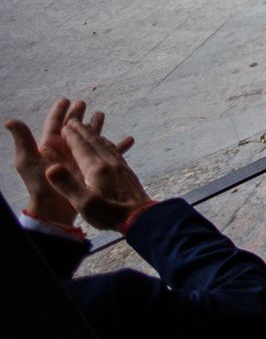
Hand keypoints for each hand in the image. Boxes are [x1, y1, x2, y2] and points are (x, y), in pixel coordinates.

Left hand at [6, 99, 120, 226]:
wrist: (55, 210)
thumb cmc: (40, 185)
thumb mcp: (28, 162)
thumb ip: (23, 140)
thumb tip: (10, 120)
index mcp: (50, 147)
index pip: (55, 124)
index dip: (60, 112)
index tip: (66, 99)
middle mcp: (65, 151)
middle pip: (72, 129)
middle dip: (77, 115)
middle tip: (84, 103)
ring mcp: (78, 160)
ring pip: (88, 138)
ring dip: (95, 127)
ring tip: (101, 113)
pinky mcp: (91, 169)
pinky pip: (106, 155)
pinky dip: (117, 147)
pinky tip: (129, 140)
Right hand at [42, 117, 151, 232]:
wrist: (141, 217)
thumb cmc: (110, 214)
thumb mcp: (84, 204)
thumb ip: (67, 185)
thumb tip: (51, 168)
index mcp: (96, 168)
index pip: (81, 147)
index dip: (72, 136)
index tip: (64, 126)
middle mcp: (109, 163)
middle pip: (94, 142)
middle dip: (82, 131)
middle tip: (73, 120)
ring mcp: (120, 166)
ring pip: (105, 145)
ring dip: (95, 135)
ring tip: (89, 128)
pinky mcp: (127, 172)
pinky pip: (115, 152)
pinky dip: (107, 144)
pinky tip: (108, 145)